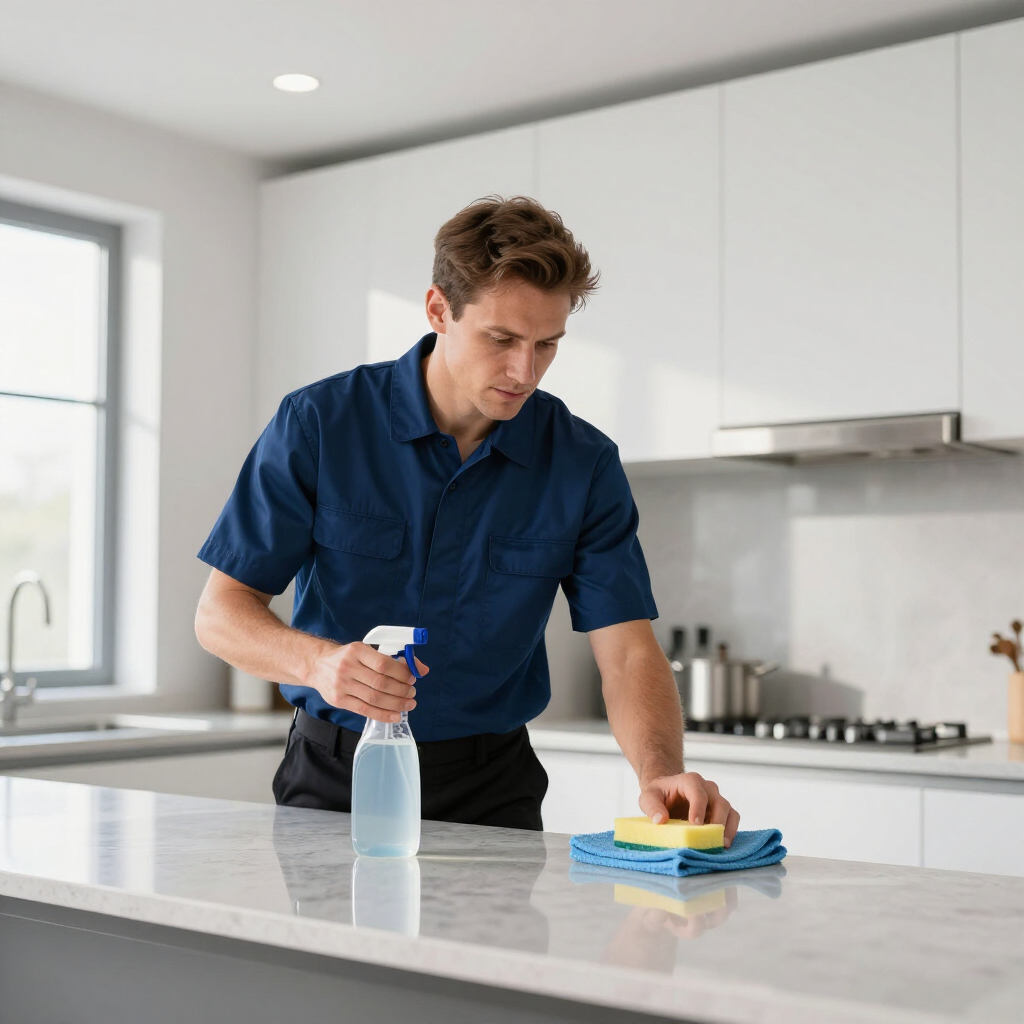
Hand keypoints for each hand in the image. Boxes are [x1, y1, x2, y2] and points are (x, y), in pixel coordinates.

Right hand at [304, 641, 427, 721]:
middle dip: (402, 690)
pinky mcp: (339, 700)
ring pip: (374, 698)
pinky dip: (383, 715)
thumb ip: (394, 658)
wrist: (318, 665)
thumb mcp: (367, 650)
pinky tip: (395, 716)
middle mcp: (348, 667)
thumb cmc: (349, 657)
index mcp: (357, 650)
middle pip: (381, 683)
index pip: (384, 663)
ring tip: (408, 704)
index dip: (402, 673)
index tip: (412, 678)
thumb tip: (422, 669)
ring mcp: (342, 685)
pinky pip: (365, 710)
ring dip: (396, 704)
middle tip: (412, 693)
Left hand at [638, 772, 739, 847]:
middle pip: (719, 803)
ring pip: (729, 811)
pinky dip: (731, 831)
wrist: (667, 792)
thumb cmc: (659, 793)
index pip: (698, 793)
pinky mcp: (720, 811)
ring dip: (728, 828)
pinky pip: (732, 819)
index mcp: (690, 781)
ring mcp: (716, 799)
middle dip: (717, 821)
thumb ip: (652, 807)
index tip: (696, 825)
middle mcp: (707, 787)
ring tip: (722, 844)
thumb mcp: (648, 796)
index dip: (698, 809)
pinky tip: (723, 844)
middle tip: (711, 838)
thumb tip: (660, 820)